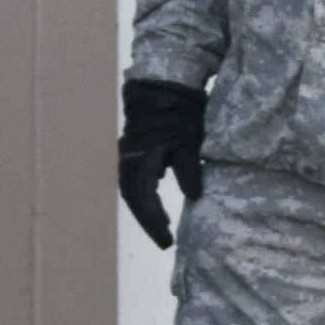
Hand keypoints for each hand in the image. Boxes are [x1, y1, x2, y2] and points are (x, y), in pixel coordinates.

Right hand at [118, 77, 211, 248]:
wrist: (163, 83)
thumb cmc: (178, 111)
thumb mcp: (188, 141)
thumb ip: (189, 170)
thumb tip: (194, 197)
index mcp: (139, 161)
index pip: (143, 200)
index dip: (154, 223)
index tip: (167, 242)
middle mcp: (129, 161)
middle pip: (135, 199)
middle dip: (149, 221)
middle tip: (165, 241)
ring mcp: (131, 155)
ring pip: (135, 190)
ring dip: (148, 209)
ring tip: (164, 226)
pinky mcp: (137, 150)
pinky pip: (138, 179)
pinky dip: (148, 195)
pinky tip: (161, 203)